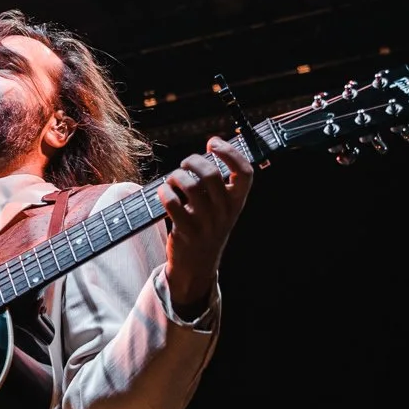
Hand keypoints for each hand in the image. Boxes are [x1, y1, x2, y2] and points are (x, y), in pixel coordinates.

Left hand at [160, 135, 252, 319]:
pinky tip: (163, 193)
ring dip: (176, 176)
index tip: (213, 142)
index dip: (230, 152)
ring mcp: (206, 223)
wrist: (197, 265)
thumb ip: (219, 183)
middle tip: (185, 164)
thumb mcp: (222, 208)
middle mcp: (225, 212)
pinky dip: (165, 193)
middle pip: (211, 175)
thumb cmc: (207, 227)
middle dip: (193, 161)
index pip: (245, 172)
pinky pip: (173, 204)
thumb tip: (208, 149)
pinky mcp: (187, 232)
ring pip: (190, 186)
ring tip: (172, 180)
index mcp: (237, 202)